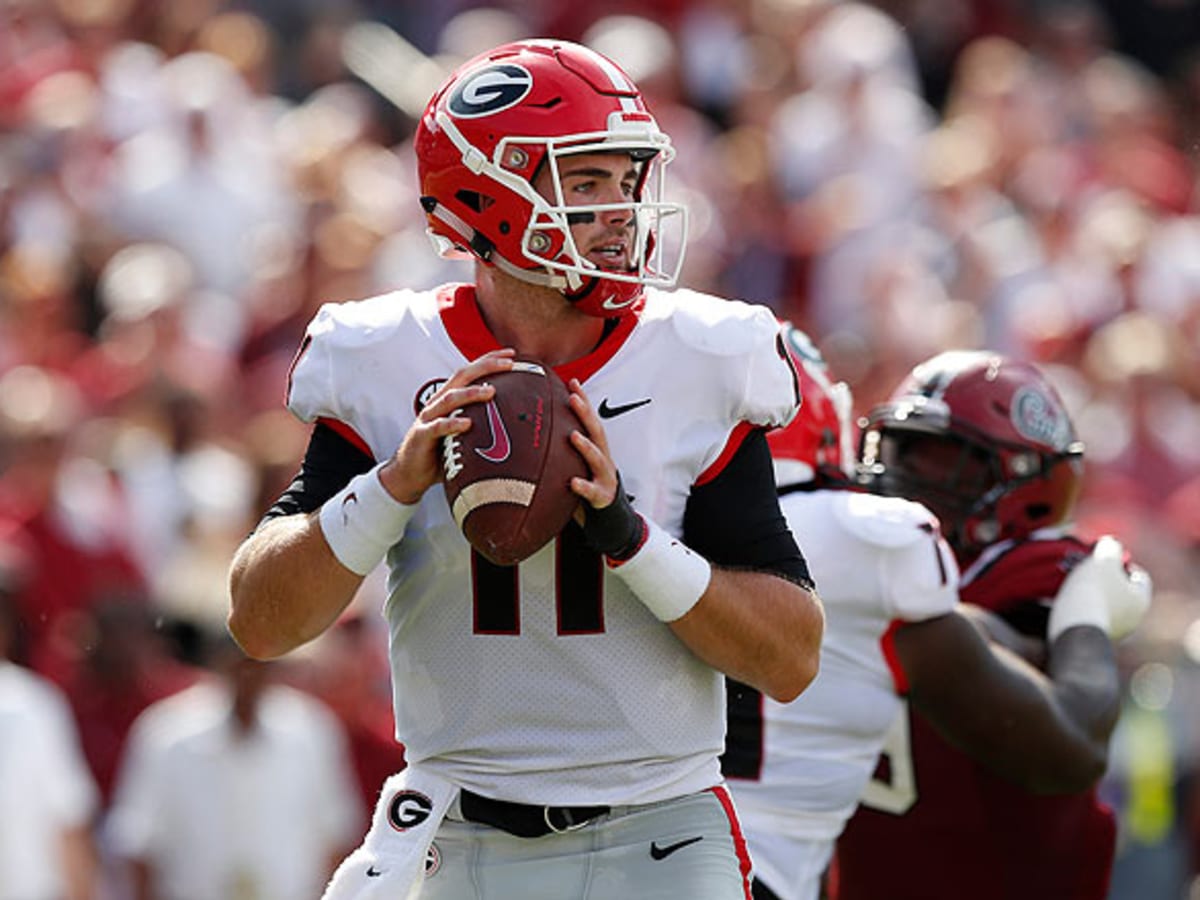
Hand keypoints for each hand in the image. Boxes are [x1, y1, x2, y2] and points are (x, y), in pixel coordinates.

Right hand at [379, 349, 514, 503]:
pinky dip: (452, 424)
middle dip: (486, 367)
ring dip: (471, 393)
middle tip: (509, 364)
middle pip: (462, 376)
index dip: (489, 360)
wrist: (409, 473)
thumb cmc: (439, 452)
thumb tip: (515, 425)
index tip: (511, 354)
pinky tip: (467, 424)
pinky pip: (438, 427)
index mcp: (449, 399)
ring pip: (450, 398)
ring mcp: (428, 417)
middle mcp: (438, 403)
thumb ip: (482, 425)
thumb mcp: (463, 434)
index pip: (470, 372)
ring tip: (491, 391)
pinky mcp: (421, 436)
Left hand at [565, 379, 644, 559]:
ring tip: (574, 436)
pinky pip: (591, 491)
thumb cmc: (585, 483)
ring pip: (597, 458)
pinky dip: (583, 486)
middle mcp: (602, 457)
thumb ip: (559, 447)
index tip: (572, 381)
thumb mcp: (573, 462)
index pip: (588, 419)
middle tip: (573, 398)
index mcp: (595, 446)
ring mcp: (604, 475)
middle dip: (585, 413)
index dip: (582, 400)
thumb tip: (530, 429)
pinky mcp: (602, 495)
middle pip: (595, 431)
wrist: (606, 515)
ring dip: (586, 446)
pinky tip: (573, 483)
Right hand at [1048, 536, 1151, 640]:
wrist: (1073, 628)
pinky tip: (1069, 603)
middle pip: (1122, 591)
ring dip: (1093, 594)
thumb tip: (1112, 545)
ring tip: (1073, 585)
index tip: (1104, 558)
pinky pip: (1092, 617)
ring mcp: (1115, 631)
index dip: (1122, 562)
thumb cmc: (1092, 592)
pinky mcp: (1095, 638)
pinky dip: (1084, 608)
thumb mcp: (1103, 560)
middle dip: (1105, 578)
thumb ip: (1111, 548)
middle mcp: (1133, 619)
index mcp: (1141, 599)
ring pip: (1106, 604)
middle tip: (1086, 569)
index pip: (1139, 575)